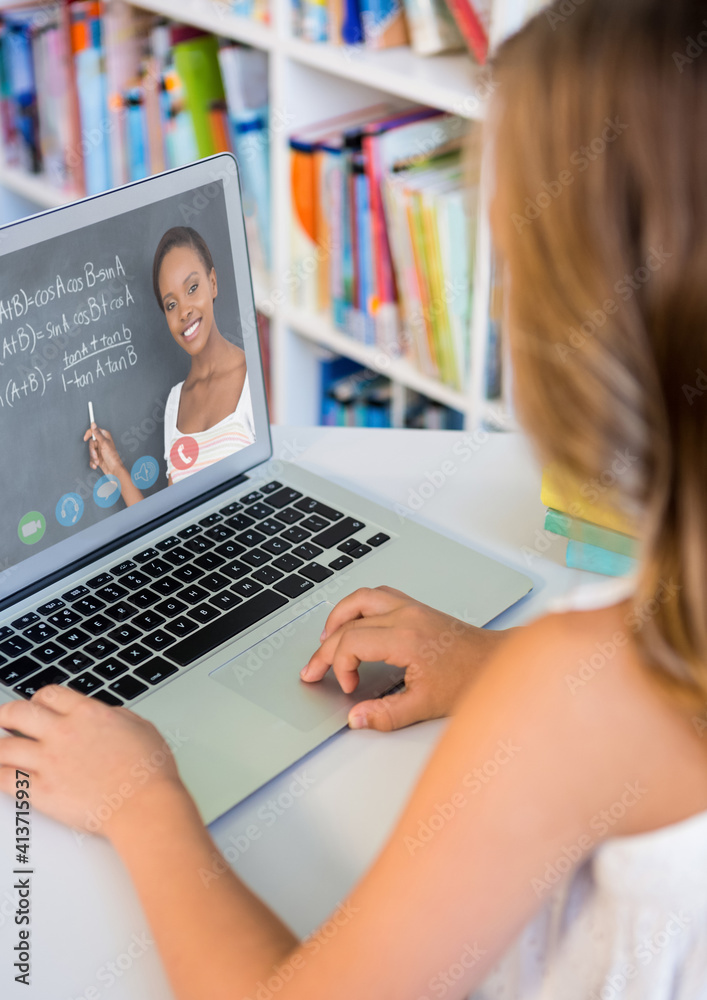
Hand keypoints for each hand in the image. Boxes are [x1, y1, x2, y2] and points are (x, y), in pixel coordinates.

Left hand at [0, 686, 186, 839]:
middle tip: (3, 720)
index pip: (50, 695)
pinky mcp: (41, 791)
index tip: (37, 706)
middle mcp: (63, 733)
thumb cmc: (149, 772)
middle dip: (6, 714)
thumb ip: (117, 717)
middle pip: (18, 713)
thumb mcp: (141, 727)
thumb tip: (107, 715)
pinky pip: (5, 780)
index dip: (39, 699)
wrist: (145, 805)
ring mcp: (49, 762)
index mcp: (88, 714)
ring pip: (4, 747)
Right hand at [83, 423, 125, 476]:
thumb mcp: (104, 443)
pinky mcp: (97, 457)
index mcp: (105, 437)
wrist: (114, 470)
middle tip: (96, 455)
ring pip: (90, 451)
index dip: (89, 434)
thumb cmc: (112, 457)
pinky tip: (96, 465)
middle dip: (92, 451)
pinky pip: (90, 458)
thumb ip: (98, 433)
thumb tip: (93, 424)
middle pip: (90, 443)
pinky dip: (92, 462)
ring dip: (93, 458)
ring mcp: (99, 450)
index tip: (85, 438)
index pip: (94, 431)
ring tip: (97, 461)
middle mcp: (102, 442)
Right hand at [300, 586, 513, 731]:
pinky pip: (377, 596)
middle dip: (325, 648)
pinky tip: (354, 625)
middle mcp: (406, 615)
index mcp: (405, 637)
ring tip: (325, 640)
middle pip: (349, 621)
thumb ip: (386, 714)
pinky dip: (357, 608)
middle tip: (313, 669)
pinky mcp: (416, 607)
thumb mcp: (426, 706)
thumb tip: (356, 718)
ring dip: (338, 617)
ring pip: (361, 598)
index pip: (351, 642)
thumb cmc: (469, 679)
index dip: (339, 666)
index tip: (347, 687)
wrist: (497, 662)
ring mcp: (411, 607)